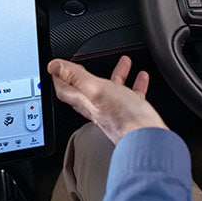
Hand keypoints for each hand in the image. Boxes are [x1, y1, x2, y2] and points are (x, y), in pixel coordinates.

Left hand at [49, 55, 167, 144]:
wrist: (147, 138)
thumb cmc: (124, 118)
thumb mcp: (97, 90)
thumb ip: (77, 77)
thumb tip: (54, 66)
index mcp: (87, 102)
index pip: (65, 89)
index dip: (59, 76)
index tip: (56, 66)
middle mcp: (98, 108)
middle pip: (87, 89)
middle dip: (85, 74)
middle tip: (82, 65)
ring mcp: (115, 111)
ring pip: (111, 90)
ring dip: (116, 75)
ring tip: (123, 63)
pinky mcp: (131, 114)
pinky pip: (131, 95)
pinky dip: (134, 84)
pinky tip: (141, 78)